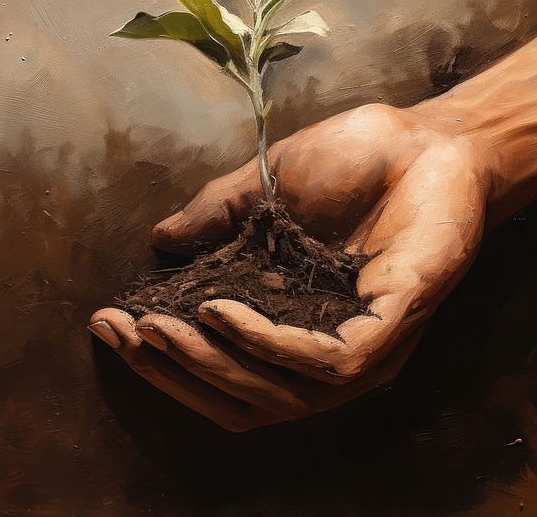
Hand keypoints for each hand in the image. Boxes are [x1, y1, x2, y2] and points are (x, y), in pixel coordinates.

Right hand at [90, 103, 491, 430]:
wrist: (428, 137)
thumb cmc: (356, 161)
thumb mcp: (267, 188)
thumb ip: (218, 218)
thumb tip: (160, 241)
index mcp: (296, 325)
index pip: (222, 370)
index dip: (162, 359)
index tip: (109, 325)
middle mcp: (326, 351)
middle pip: (241, 399)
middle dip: (174, 372)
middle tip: (126, 335)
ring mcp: (362, 347)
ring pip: (275, 396)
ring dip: (208, 366)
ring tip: (160, 330)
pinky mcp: (391, 331)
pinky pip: (322, 364)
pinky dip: (264, 345)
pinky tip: (219, 314)